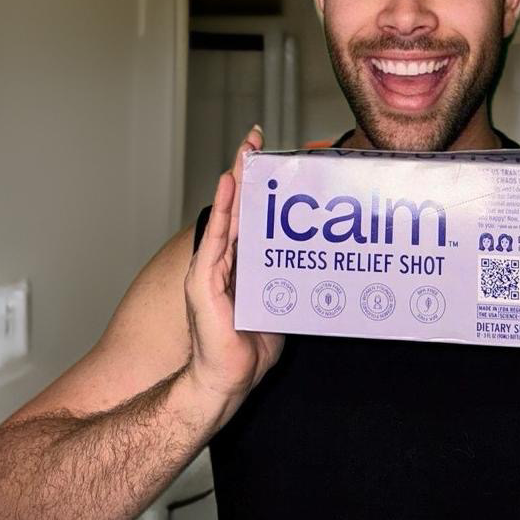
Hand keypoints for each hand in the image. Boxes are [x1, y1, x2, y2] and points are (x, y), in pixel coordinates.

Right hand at [183, 126, 283, 412]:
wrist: (228, 382)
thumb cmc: (250, 351)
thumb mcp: (280, 306)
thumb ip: (290, 281)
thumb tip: (317, 264)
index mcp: (241, 264)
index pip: (249, 215)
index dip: (257, 185)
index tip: (266, 154)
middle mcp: (223, 260)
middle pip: (237, 206)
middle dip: (246, 170)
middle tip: (256, 137)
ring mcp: (210, 268)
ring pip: (227, 215)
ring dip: (236, 179)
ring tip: (246, 150)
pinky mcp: (202, 280)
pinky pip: (215, 238)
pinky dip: (223, 210)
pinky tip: (230, 185)